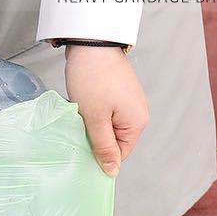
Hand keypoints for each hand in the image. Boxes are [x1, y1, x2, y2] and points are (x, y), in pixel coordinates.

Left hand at [65, 45, 148, 177]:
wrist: (90, 43)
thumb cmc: (93, 79)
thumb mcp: (95, 118)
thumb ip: (103, 147)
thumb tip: (112, 172)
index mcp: (137, 122)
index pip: (120, 153)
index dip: (101, 154)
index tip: (82, 146)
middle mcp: (138, 112)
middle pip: (114, 139)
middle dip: (95, 136)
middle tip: (78, 125)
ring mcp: (129, 101)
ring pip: (107, 125)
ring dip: (91, 123)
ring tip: (80, 111)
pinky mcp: (118, 91)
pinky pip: (105, 111)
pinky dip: (92, 110)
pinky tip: (82, 102)